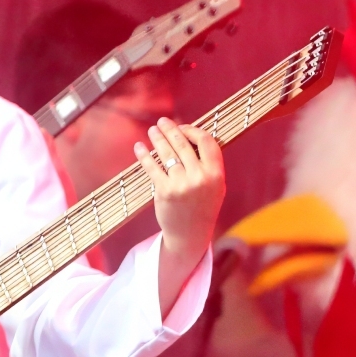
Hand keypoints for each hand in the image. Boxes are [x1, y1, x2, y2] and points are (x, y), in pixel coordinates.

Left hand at [135, 118, 225, 296]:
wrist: (190, 234)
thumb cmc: (203, 206)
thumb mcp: (215, 185)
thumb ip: (208, 164)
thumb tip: (191, 137)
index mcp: (216, 175)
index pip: (206, 142)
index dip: (193, 131)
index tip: (184, 127)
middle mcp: (200, 178)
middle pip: (183, 145)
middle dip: (171, 130)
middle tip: (162, 122)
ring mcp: (181, 185)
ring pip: (167, 154)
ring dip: (157, 138)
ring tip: (152, 130)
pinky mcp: (164, 191)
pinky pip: (152, 168)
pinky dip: (144, 155)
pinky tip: (139, 147)